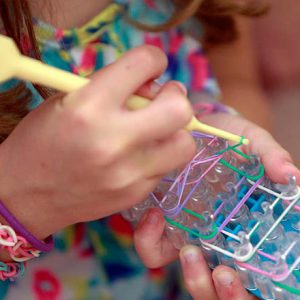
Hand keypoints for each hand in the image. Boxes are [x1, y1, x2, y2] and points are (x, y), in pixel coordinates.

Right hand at [0, 46, 195, 238]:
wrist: (27, 195)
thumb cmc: (42, 141)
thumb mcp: (68, 101)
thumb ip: (113, 88)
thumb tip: (152, 86)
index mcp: (90, 106)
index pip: (144, 64)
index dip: (153, 59)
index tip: (151, 67)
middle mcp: (114, 141)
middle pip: (179, 110)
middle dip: (176, 98)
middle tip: (165, 101)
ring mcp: (128, 174)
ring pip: (184, 145)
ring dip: (176, 132)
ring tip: (157, 132)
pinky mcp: (135, 195)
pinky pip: (165, 168)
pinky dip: (159, 156)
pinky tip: (139, 156)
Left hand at [134, 114, 299, 298]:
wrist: (190, 129)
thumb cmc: (225, 138)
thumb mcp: (250, 141)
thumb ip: (270, 155)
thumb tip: (292, 177)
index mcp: (248, 224)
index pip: (257, 273)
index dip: (248, 287)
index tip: (243, 274)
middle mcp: (220, 235)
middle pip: (224, 287)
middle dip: (222, 291)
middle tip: (223, 274)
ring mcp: (191, 233)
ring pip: (192, 276)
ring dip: (193, 276)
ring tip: (191, 252)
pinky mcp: (164, 224)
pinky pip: (154, 249)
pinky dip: (151, 241)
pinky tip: (155, 216)